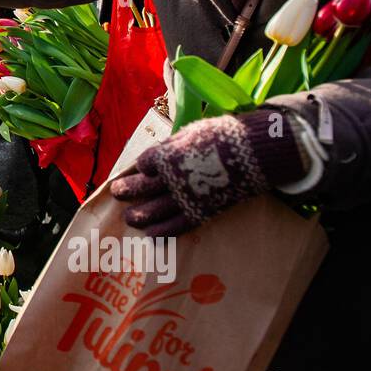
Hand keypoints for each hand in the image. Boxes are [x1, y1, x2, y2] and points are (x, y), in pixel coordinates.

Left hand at [110, 113, 302, 235]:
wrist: (254, 154)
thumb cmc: (223, 137)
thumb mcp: (192, 133)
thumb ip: (173, 146)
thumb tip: (160, 153)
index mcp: (168, 155)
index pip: (145, 164)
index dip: (141, 166)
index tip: (142, 168)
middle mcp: (171, 178)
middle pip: (143, 187)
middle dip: (127, 191)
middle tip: (117, 194)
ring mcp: (185, 197)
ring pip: (154, 210)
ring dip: (139, 215)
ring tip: (129, 218)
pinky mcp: (200, 212)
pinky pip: (177, 226)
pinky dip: (162, 232)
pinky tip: (151, 236)